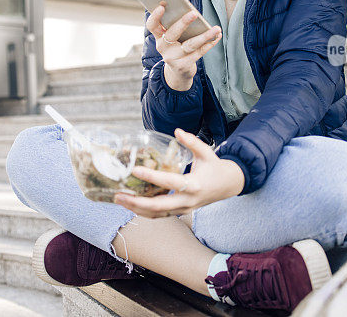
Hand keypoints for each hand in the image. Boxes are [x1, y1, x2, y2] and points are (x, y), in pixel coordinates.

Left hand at [113, 128, 244, 217]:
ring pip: (156, 214)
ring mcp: (183, 209)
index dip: (151, 177)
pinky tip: (130, 204)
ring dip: (136, 209)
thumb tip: (177, 131)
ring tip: (119, 199)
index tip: (135, 170)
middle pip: (158, 206)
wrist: (227, 186)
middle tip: (119, 194)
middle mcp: (188, 201)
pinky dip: (143, 212)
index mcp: (194, 185)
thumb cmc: (215, 167)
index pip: (169, 182)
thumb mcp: (207, 152)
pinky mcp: (180, 212)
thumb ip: (192, 142)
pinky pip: (159, 216)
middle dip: (136, 202)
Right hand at [145, 3, 221, 90]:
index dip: (155, 16)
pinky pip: (199, 53)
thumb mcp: (172, 37)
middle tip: (194, 13)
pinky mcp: (183, 66)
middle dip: (183, 22)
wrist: (178, 72)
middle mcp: (163, 47)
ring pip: (190, 44)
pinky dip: (210, 43)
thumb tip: (191, 11)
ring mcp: (172, 58)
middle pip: (172, 33)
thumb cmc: (177, 47)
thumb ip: (176, 25)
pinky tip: (217, 36)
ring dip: (205, 35)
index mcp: (158, 36)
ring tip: (216, 28)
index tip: (162, 6)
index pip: (152, 25)